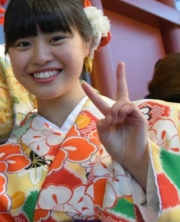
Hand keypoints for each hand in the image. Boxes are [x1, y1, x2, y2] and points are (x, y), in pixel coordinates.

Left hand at [82, 62, 148, 184]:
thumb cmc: (116, 147)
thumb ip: (102, 122)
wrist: (129, 157)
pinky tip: (120, 119)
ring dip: (114, 110)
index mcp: (110, 115)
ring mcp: (130, 113)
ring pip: (120, 101)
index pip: (100, 101)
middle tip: (121, 63)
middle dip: (121, 76)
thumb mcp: (102, 134)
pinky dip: (121, 111)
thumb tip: (109, 114)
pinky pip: (128, 106)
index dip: (91, 93)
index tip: (83, 83)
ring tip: (115, 121)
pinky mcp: (139, 116)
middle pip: (121, 90)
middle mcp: (120, 111)